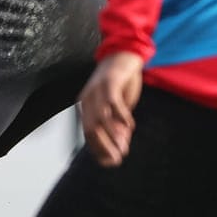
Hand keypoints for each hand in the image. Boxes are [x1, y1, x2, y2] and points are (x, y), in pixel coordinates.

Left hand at [78, 52, 144, 166]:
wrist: (124, 54)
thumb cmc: (120, 83)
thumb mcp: (118, 107)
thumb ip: (117, 125)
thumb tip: (121, 147)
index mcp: (86, 106)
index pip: (87, 134)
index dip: (98, 150)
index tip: (111, 162)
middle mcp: (87, 99)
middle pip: (90, 129)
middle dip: (104, 147)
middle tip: (119, 158)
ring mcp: (97, 91)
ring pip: (99, 119)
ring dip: (112, 136)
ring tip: (123, 146)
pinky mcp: (109, 83)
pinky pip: (113, 104)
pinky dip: (122, 117)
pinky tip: (131, 125)